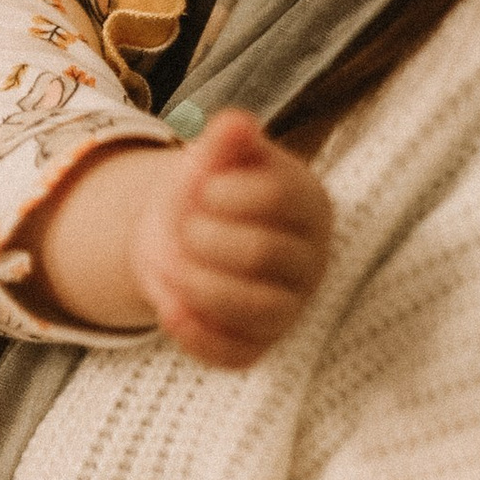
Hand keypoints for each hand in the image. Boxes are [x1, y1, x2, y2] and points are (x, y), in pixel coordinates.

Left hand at [126, 110, 331, 369]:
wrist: (183, 235)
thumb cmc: (208, 190)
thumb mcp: (215, 158)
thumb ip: (226, 140)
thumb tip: (236, 124)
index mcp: (310, 204)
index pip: (276, 198)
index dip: (223, 192)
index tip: (200, 186)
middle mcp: (311, 261)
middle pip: (260, 253)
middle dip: (202, 236)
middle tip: (181, 226)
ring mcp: (289, 308)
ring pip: (254, 309)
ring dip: (194, 284)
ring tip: (168, 262)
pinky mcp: (259, 345)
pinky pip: (236, 354)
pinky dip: (195, 335)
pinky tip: (168, 309)